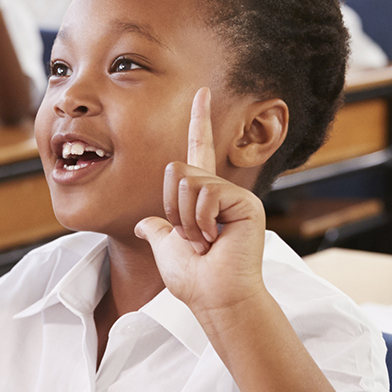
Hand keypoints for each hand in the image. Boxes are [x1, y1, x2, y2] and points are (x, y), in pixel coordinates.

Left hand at [134, 88, 270, 319]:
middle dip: (173, 208)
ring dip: (186, 218)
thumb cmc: (196, 280)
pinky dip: (200, 220)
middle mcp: (222, 192)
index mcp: (204, 198)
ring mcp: (235, 197)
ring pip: (188, 181)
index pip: (198, 151)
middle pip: (177, 169)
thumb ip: (158, 230)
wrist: (217, 299)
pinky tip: (215, 239)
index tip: (200, 92)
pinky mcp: (245, 203)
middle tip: (193, 238)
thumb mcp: (166, 250)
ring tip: (205, 241)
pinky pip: (205, 193)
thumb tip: (146, 224)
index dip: (198, 121)